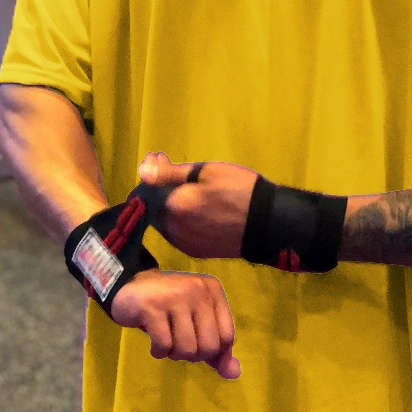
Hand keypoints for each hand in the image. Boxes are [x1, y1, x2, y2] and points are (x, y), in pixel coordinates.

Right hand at [111, 269, 240, 379]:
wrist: (130, 288)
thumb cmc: (169, 308)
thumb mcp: (197, 323)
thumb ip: (217, 349)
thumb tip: (234, 373)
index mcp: (213, 291)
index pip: (228, 336)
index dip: (214, 352)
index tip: (198, 348)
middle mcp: (198, 290)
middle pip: (209, 346)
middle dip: (193, 355)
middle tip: (179, 344)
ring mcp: (175, 296)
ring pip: (187, 348)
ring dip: (174, 354)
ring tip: (167, 342)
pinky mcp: (152, 306)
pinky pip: (164, 345)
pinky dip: (159, 352)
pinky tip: (154, 343)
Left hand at [138, 153, 258, 260]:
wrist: (269, 224)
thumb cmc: (240, 190)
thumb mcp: (205, 172)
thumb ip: (169, 173)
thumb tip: (141, 169)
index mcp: (172, 207)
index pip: (144, 189)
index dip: (151, 173)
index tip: (162, 159)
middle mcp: (172, 229)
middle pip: (153, 207)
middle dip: (159, 188)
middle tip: (174, 170)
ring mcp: (184, 243)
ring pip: (165, 221)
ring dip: (170, 204)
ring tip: (188, 190)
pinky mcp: (197, 252)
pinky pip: (179, 233)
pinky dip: (180, 219)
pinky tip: (197, 209)